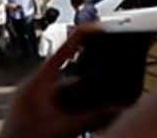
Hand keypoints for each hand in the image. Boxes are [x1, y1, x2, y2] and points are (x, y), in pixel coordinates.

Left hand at [0, 27, 121, 137]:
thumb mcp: (62, 129)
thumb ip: (93, 118)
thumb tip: (120, 110)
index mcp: (37, 83)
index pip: (63, 51)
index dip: (83, 36)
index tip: (102, 28)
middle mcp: (38, 90)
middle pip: (75, 78)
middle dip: (94, 85)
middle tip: (114, 88)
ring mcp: (41, 104)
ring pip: (74, 95)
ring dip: (90, 102)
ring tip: (108, 109)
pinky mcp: (44, 116)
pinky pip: (69, 108)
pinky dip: (83, 113)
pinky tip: (96, 120)